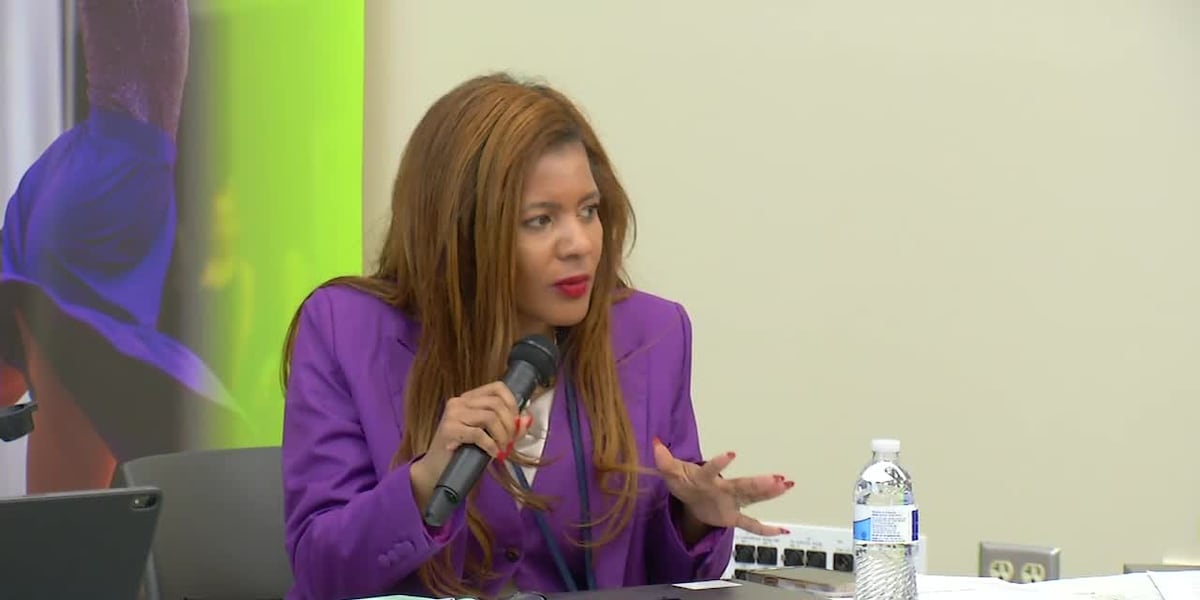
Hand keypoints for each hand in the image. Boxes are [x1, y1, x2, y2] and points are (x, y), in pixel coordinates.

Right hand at [411, 382, 532, 506]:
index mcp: (469, 399)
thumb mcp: (488, 436)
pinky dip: (491, 445)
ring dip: (502, 436)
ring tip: (502, 448)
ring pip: (490, 417)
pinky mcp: (449, 430)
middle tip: (510, 441)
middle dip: (510, 424)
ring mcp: (452, 415)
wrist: (436, 469)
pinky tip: (493, 454)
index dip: (512, 403)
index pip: (497, 388)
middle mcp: (459, 402)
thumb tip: (527, 419)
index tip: (517, 421)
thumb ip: (507, 426)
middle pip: (496, 404)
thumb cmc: (463, 452)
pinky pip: (479, 434)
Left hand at [653, 438, 793, 536]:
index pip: (712, 469)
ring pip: (752, 498)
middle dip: (759, 483)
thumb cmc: (685, 482)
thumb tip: (655, 442)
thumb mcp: (671, 473)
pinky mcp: (732, 516)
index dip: (719, 463)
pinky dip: (765, 530)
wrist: (691, 498)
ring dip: (769, 493)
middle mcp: (724, 488)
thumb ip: (664, 461)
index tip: (731, 454)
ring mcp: (731, 502)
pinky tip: (782, 532)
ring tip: (787, 485)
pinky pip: (750, 524)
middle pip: (742, 485)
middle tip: (777, 478)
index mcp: (707, 477)